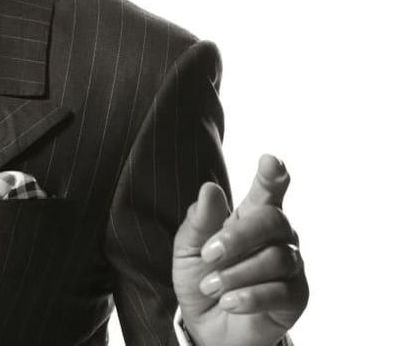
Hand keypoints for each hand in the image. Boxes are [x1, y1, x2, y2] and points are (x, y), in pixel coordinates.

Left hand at [173, 155, 308, 345]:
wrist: (208, 325)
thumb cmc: (201, 277)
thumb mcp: (188, 249)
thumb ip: (199, 222)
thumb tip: (210, 189)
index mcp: (251, 216)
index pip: (268, 190)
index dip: (272, 174)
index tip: (269, 160)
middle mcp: (278, 236)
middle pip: (272, 220)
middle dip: (238, 236)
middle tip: (209, 254)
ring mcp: (291, 266)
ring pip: (275, 259)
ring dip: (236, 273)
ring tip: (210, 286)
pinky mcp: (296, 297)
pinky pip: (280, 292)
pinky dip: (249, 296)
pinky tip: (228, 302)